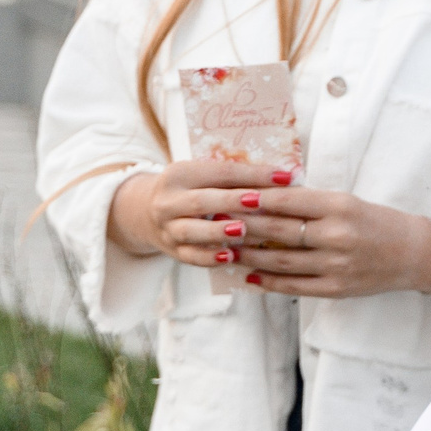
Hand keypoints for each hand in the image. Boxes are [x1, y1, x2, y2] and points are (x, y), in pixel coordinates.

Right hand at [107, 147, 302, 268]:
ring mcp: (167, 228)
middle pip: (203, 200)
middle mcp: (169, 200)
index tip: (285, 176)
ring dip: (219, 231)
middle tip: (261, 200)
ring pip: (192, 231)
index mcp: (181, 173)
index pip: (221, 172)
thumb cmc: (193, 189)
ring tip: (243, 231)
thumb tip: (285, 177)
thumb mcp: (203, 175)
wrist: (146, 212)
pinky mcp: (171, 250)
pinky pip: (190, 256)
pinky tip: (229, 257)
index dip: (253, 174)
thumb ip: (235, 177)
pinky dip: (209, 257)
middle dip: (233, 201)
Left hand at [232, 189, 430, 299]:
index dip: (257, 199)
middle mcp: (338, 235)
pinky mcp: (336, 289)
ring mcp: (336, 265)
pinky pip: (293, 286)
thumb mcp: (348, 202)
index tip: (231, 196)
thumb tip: (265, 198)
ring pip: (281, 260)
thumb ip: (311, 203)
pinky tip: (249, 275)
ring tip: (225, 250)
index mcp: (340, 206)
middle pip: (279, 230)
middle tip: (216, 222)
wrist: (413, 253)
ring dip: (249, 255)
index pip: (289, 200)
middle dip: (244, 226)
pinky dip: (268, 281)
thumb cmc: (377, 222)